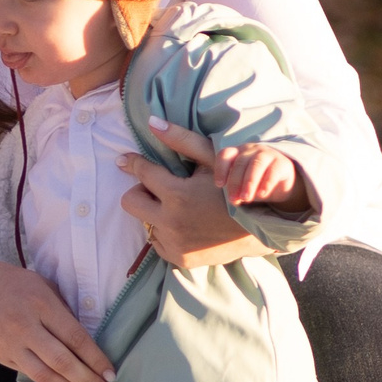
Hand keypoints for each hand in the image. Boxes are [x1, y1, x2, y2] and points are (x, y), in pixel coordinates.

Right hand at [0, 252, 115, 381]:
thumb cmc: (10, 284)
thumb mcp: (40, 284)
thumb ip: (61, 308)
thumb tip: (85, 336)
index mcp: (41, 304)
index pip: (75, 337)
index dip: (95, 358)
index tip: (110, 371)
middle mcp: (26, 326)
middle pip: (62, 361)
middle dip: (86, 378)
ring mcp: (12, 344)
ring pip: (45, 375)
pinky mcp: (2, 357)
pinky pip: (30, 374)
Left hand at [115, 121, 269, 268]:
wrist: (256, 228)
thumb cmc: (234, 187)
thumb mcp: (213, 160)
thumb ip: (182, 140)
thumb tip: (151, 122)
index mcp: (178, 195)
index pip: (142, 173)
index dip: (134, 163)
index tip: (125, 160)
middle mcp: (171, 222)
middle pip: (130, 202)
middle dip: (141, 191)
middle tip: (158, 188)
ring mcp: (174, 244)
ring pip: (145, 222)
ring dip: (156, 212)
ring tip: (180, 208)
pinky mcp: (179, 259)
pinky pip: (157, 242)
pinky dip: (166, 231)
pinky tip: (185, 225)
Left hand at [215, 141, 317, 211]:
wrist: (282, 183)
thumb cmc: (257, 182)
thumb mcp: (243, 185)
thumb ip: (236, 190)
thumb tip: (234, 199)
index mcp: (238, 153)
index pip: (225, 155)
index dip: (220, 169)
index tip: (219, 185)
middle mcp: (252, 150)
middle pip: (240, 163)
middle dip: (235, 183)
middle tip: (234, 200)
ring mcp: (268, 154)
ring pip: (256, 165)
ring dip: (249, 183)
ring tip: (246, 198)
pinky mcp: (282, 163)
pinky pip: (273, 171)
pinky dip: (266, 183)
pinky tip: (261, 194)